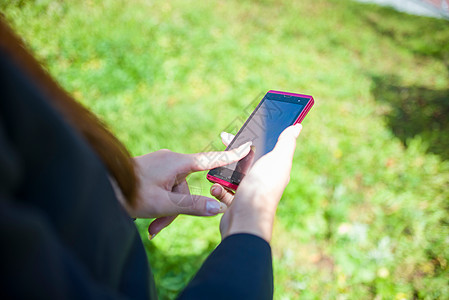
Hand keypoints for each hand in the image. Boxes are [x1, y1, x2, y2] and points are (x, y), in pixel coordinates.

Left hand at [121, 143, 250, 237]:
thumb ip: (191, 206)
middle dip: (178, 209)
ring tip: (150, 227)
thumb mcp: (163, 203)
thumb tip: (217, 208)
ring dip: (166, 211)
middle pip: (187, 188)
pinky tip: (148, 220)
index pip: (210, 159)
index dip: (230, 155)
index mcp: (176, 162)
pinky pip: (164, 189)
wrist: (99, 186)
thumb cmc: (128, 193)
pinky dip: (160, 205)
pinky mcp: (152, 172)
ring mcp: (160, 166)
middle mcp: (171, 161)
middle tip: (159, 226)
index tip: (247, 146)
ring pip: (175, 192)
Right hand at [211, 124, 301, 241]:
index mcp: (274, 168)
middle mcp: (262, 180)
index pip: (264, 147)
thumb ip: (286, 142)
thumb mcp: (278, 159)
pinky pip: (223, 191)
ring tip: (217, 165)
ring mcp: (248, 191)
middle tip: (224, 139)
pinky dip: (218, 188)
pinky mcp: (235, 202)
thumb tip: (297, 126)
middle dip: (234, 149)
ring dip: (222, 168)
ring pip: (232, 174)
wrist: (246, 218)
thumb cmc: (263, 187)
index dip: (254, 137)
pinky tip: (216, 186)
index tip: (242, 128)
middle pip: (246, 158)